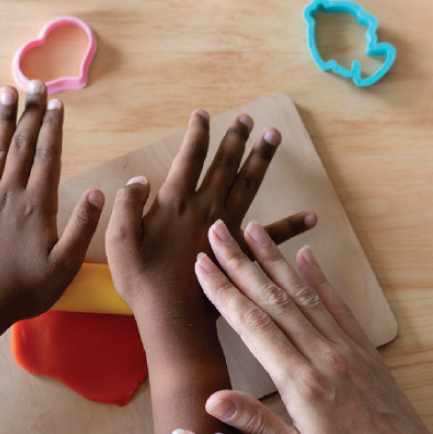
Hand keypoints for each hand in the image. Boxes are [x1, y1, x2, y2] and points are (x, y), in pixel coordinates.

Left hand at [0, 82, 104, 325]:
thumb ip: (82, 227)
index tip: (56, 103)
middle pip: (22, 146)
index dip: (53, 128)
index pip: (48, 157)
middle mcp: (10, 195)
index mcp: (37, 206)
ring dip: (2, 122)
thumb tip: (96, 192)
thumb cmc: (26, 289)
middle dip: (30, 113)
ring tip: (6, 93)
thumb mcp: (65, 265)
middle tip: (34, 84)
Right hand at [106, 109, 315, 321]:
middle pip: (225, 164)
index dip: (196, 133)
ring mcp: (229, 229)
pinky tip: (312, 217)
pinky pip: (273, 236)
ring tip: (274, 135)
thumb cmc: (143, 282)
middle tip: (247, 118)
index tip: (202, 114)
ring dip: (261, 159)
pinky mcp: (243, 253)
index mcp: (176, 203)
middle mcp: (207, 208)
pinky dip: (292, 225)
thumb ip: (127, 206)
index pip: (189, 158)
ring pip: (249, 185)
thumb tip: (139, 180)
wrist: (174, 319)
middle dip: (235, 138)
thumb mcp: (120, 242)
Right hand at [194, 220, 432, 433]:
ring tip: (255, 230)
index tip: (203, 263)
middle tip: (219, 231)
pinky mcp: (361, 347)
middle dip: (241, 261)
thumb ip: (257, 423)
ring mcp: (344, 346)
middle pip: (273, 297)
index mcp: (300, 380)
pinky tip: (307, 254)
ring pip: (302, 292)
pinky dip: (319, 276)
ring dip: (275, 259)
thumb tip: (212, 399)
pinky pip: (337, 304)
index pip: (252, 323)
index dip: (223, 290)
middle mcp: (322, 353)